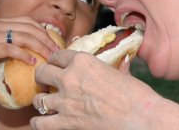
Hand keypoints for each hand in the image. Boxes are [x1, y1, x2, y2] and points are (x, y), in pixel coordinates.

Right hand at [0, 16, 56, 80]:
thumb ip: (12, 42)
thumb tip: (33, 50)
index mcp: (2, 22)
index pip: (29, 21)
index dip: (44, 31)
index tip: (54, 43)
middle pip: (30, 28)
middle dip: (46, 40)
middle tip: (56, 52)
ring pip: (23, 37)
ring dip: (39, 47)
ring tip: (49, 57)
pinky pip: (10, 48)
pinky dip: (23, 54)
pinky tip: (32, 61)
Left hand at [31, 50, 155, 129]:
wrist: (140, 116)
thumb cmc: (135, 93)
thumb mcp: (123, 73)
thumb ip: (119, 66)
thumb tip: (125, 59)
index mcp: (82, 61)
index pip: (58, 55)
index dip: (55, 59)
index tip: (55, 64)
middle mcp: (69, 78)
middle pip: (42, 72)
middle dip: (42, 75)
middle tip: (45, 80)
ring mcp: (66, 101)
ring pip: (39, 98)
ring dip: (41, 100)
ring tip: (45, 102)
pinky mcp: (67, 122)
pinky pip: (40, 123)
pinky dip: (38, 123)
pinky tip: (42, 121)